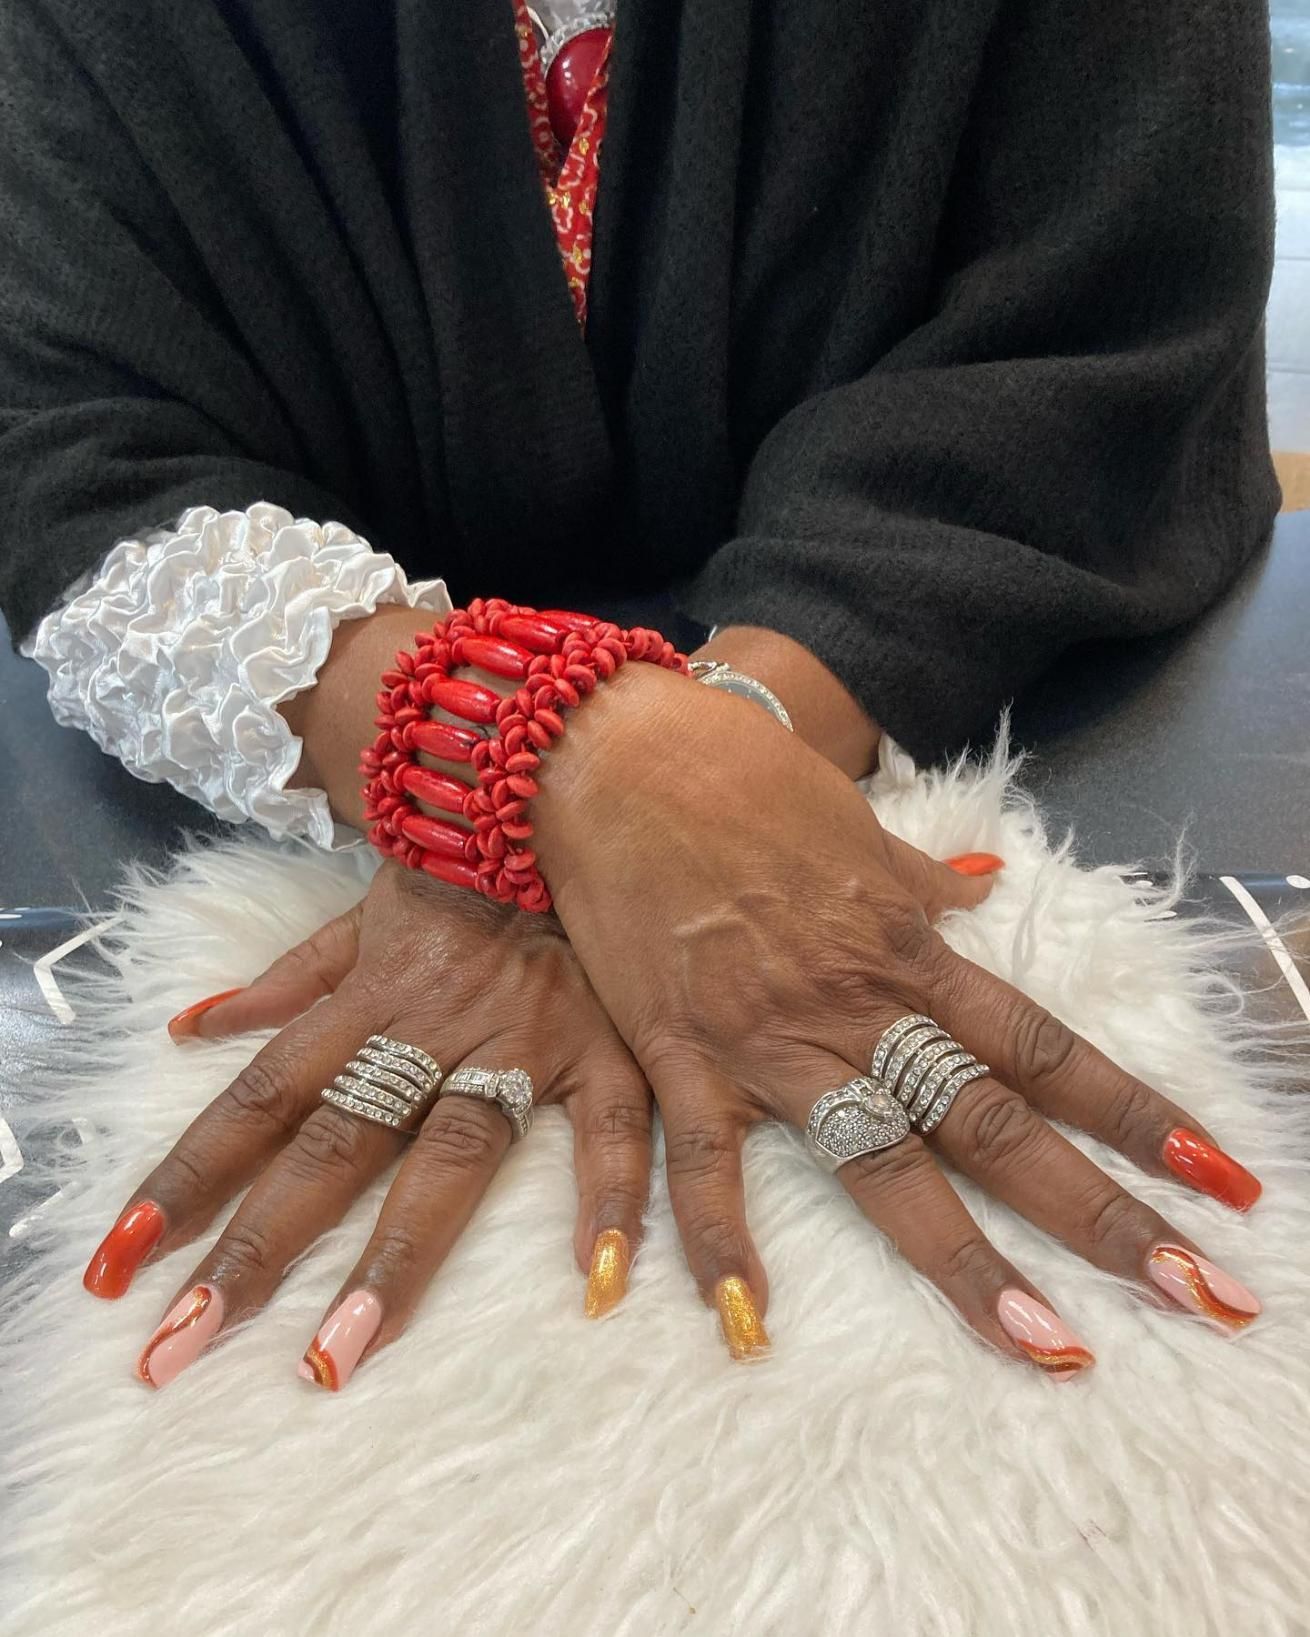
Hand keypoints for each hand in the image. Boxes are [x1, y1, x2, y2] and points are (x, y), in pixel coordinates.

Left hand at [83, 863, 650, 1388]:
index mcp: (367, 1000)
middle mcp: (429, 1030)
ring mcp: (517, 1042)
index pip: (260, 1098)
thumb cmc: (458, 872)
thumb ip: (286, 980)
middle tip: (186, 1343)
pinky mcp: (601, 1047)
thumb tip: (193, 1028)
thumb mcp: (362, 914)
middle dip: (258, 1245)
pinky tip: (596, 1275)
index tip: (125, 1257)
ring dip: (394, 1256)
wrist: (560, 798)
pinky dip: (608, 1192)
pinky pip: (608, 1124)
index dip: (189, 1175)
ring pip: (449, 1156)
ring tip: (339, 1352)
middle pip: (332, 1146)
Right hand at [534, 664, 1262, 1371]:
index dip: (1134, 1113)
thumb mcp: (850, 825)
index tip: (1215, 1176)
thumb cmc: (739, 775)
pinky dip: (717, 1237)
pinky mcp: (680, 1049)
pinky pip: (702, 1158)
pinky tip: (743, 1319)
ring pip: (882, 1161)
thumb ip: (914, 878)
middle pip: (996, 1124)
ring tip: (1041, 1343)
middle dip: (1099, 1211)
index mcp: (906, 949)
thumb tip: (979, 890)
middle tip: (1196, 1289)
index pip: (1043, 1047)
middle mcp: (856, 1004)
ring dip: (965, 1259)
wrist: (619, 754)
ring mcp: (770, 1035)